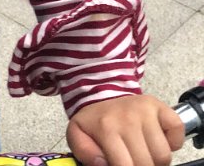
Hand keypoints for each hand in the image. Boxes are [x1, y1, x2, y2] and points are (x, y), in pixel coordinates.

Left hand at [67, 95, 183, 165]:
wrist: (102, 95)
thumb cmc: (94, 121)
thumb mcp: (77, 134)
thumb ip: (84, 152)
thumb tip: (101, 164)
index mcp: (106, 127)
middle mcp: (128, 117)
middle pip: (147, 163)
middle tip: (132, 160)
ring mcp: (146, 111)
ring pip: (163, 154)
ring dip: (156, 159)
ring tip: (142, 151)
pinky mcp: (160, 106)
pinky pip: (177, 131)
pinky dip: (172, 142)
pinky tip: (156, 139)